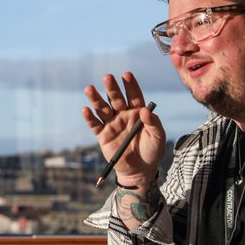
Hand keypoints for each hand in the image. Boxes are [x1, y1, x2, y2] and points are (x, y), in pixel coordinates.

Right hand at [81, 71, 165, 188]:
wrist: (140, 169)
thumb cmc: (152, 151)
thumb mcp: (158, 138)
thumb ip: (154, 123)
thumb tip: (145, 110)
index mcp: (138, 112)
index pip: (134, 95)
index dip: (130, 85)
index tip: (126, 74)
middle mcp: (123, 115)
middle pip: (115, 99)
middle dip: (111, 88)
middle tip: (107, 77)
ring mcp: (112, 124)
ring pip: (102, 108)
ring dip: (96, 99)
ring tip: (89, 89)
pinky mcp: (102, 135)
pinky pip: (94, 125)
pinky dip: (89, 118)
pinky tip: (85, 110)